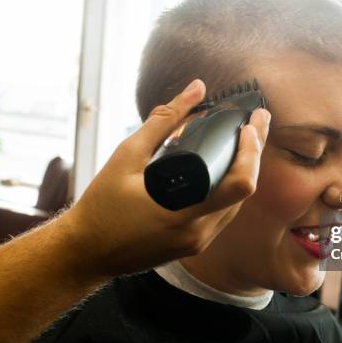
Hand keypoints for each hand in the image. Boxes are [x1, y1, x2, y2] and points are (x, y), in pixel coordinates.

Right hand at [60, 79, 269, 277]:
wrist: (85, 253)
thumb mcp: (126, 157)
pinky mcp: (194, 246)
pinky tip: (224, 167)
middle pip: (245, 191)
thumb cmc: (101, 207)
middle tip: (256, 121)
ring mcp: (198, 243)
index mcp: (184, 214)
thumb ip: (163, 121)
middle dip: (254, 153)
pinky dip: (227, 189)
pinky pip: (222, 215)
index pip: (240, 184)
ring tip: (243, 139)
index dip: (252, 152)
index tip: (249, 125)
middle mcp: (198, 233)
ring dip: (244, 171)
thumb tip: (195, 89)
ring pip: (236, 204)